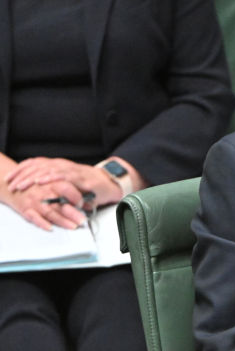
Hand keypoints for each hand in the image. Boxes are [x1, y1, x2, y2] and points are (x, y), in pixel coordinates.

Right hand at [4, 180, 86, 230]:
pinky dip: (41, 223)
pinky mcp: (25, 209)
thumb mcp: (55, 183)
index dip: (76, 197)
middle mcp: (44, 192)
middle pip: (60, 203)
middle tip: (83, 220)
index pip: (67, 188)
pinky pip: (33, 217)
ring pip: (50, 212)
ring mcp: (34, 201)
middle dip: (73, 213)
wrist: (16, 184)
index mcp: (52, 182)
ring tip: (73, 226)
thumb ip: (72, 191)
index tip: (84, 205)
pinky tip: (50, 228)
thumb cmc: (40, 184)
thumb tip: (90, 203)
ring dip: (62, 221)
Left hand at [5, 157, 121, 204]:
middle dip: (22, 176)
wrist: (109, 184)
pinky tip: (41, 181)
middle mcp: (63, 165)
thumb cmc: (88, 185)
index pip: (35, 163)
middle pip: (38, 166)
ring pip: (48, 171)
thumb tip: (33, 186)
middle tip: (11, 184)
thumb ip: (53, 182)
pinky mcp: (80, 178)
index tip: (9, 178)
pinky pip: (63, 176)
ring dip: (32, 178)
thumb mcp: (66, 182)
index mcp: (58, 165)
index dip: (21, 170)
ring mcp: (72, 171)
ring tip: (21, 185)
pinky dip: (50, 178)